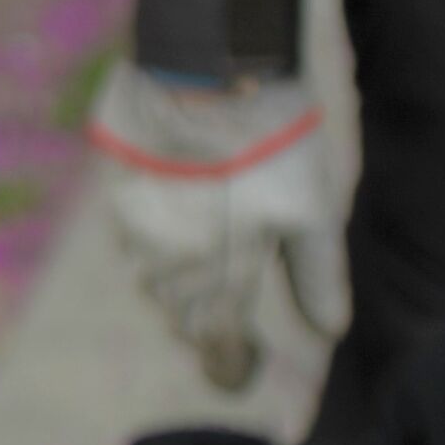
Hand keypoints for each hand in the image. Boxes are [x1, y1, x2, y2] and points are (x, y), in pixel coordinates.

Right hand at [90, 61, 349, 390]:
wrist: (201, 78)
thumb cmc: (268, 146)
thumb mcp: (312, 212)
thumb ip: (317, 277)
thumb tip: (326, 331)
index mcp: (218, 280)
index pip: (217, 348)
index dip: (234, 365)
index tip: (251, 364)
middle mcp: (168, 270)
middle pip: (182, 322)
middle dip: (208, 328)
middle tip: (236, 320)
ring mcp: (137, 236)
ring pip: (154, 285)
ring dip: (182, 291)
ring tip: (210, 272)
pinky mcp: (118, 201)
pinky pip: (137, 246)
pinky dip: (161, 252)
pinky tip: (183, 228)